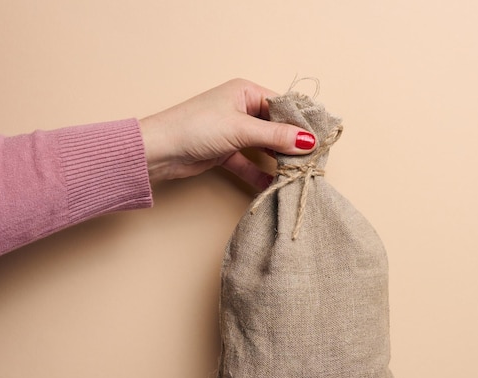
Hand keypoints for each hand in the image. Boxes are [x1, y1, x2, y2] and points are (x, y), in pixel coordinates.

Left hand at [139, 79, 315, 188]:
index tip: (320, 140)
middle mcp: (241, 109)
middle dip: (292, 144)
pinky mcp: (225, 152)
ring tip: (296, 174)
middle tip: (311, 160)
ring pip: (264, 147)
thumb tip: (308, 140)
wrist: (158, 151)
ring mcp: (233, 132)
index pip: (283, 106)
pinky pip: (250, 163)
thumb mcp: (241, 129)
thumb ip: (276, 136)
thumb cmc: (194, 127)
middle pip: (276, 127)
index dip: (301, 123)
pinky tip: (273, 184)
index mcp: (246, 92)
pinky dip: (260, 174)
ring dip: (278, 161)